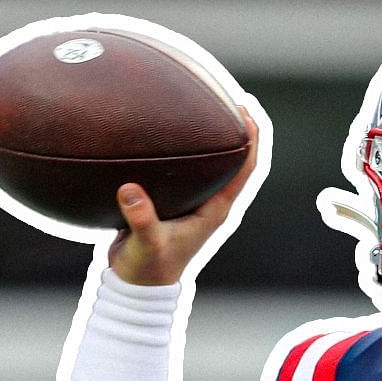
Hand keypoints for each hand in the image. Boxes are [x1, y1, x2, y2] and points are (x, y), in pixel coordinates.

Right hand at [108, 107, 259, 285]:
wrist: (137, 285)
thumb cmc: (148, 268)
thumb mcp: (146, 244)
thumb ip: (141, 218)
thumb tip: (130, 190)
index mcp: (215, 209)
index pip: (245, 169)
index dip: (251, 140)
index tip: (247, 110)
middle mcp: (209, 202)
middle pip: (233, 159)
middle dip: (235, 128)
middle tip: (229, 94)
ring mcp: (192, 201)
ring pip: (209, 162)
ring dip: (209, 135)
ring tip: (200, 101)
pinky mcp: (171, 201)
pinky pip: (179, 169)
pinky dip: (175, 148)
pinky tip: (157, 128)